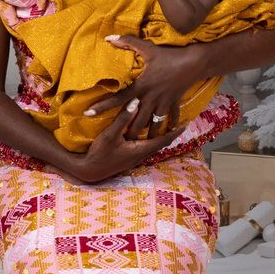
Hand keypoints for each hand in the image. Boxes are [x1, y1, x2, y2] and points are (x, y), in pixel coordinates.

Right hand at [69, 99, 183, 183]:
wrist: (88, 171)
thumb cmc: (100, 153)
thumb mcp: (110, 134)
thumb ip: (123, 118)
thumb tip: (136, 102)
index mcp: (140, 149)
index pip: (163, 139)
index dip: (175, 131)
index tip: (186, 123)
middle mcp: (140, 155)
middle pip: (161, 143)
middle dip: (171, 133)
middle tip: (180, 122)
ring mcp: (134, 158)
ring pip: (153, 146)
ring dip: (160, 136)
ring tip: (166, 126)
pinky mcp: (128, 158)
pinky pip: (145, 147)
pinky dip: (150, 139)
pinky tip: (146, 134)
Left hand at [89, 35, 204, 137]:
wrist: (195, 62)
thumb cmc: (169, 55)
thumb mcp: (148, 48)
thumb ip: (127, 42)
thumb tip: (108, 37)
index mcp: (142, 86)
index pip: (118, 99)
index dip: (102, 106)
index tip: (88, 114)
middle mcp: (151, 98)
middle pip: (136, 121)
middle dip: (128, 133)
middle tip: (118, 141)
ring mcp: (163, 103)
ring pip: (153, 125)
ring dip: (147, 134)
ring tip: (139, 144)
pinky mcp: (173, 103)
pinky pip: (170, 118)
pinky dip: (168, 126)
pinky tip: (166, 134)